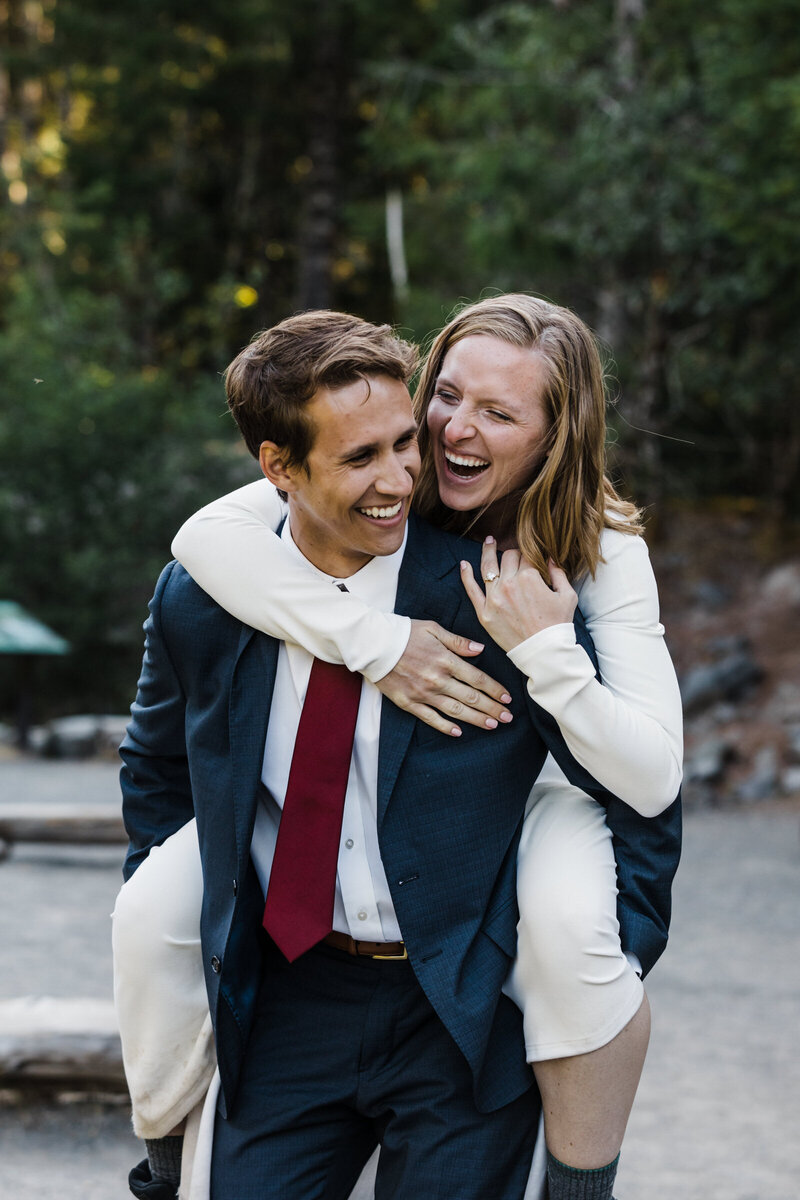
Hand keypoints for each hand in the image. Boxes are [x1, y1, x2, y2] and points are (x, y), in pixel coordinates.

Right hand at [376, 619, 513, 736]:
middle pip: (471, 698)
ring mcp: (423, 693)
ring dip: (476, 719)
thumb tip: (480, 650)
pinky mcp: (408, 703)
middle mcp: (437, 680)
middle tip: (507, 718)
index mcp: (445, 660)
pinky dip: (445, 727)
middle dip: (492, 709)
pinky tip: (459, 732)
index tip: (508, 698)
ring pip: (455, 711)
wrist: (373, 644)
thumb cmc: (404, 633)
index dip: (495, 690)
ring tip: (492, 726)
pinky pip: (430, 718)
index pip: (477, 679)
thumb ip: (458, 642)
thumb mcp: (433, 629)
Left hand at [460, 537, 577, 651]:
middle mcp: (509, 584)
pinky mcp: (484, 613)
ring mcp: (494, 598)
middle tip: (515, 555)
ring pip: (488, 566)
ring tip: (488, 542)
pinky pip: (471, 589)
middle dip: (513, 554)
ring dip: (487, 551)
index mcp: (530, 577)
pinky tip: (464, 564)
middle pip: (508, 557)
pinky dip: (466, 575)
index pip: (527, 555)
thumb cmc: (558, 625)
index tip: (530, 556)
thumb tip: (550, 557)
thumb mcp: (567, 595)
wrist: (545, 653)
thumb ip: (558, 572)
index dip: (530, 554)